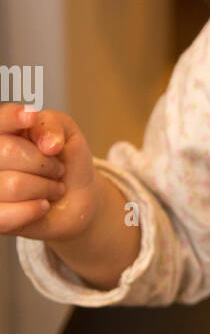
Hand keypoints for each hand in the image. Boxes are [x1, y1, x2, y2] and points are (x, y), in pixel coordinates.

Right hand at [0, 103, 99, 241]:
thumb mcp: (67, 133)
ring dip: (45, 187)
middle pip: (6, 152)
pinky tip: (43, 205)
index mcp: (4, 132)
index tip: (31, 118)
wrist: (78, 196)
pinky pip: (5, 215)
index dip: (11, 118)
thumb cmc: (67, 160)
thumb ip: (53, 124)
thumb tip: (47, 143)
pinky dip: (33, 210)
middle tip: (58, 169)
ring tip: (54, 188)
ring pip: (13, 184)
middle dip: (43, 162)